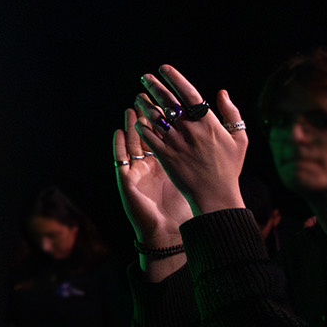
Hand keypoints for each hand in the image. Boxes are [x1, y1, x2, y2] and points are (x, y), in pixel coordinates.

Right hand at [114, 107, 191, 245]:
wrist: (167, 232)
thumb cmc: (180, 209)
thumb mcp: (191, 181)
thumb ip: (198, 161)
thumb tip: (207, 141)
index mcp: (165, 161)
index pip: (165, 134)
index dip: (166, 117)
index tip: (169, 99)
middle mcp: (149, 163)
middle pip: (147, 134)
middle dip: (146, 114)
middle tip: (145, 95)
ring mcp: (137, 170)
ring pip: (132, 142)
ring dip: (131, 125)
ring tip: (131, 108)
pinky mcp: (127, 180)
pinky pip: (121, 159)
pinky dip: (119, 145)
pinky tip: (119, 132)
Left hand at [136, 65, 247, 216]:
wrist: (215, 195)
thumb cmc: (229, 167)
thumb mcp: (239, 139)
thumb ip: (232, 114)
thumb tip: (222, 92)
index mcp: (208, 124)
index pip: (189, 94)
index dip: (175, 78)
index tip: (164, 68)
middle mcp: (190, 130)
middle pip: (168, 101)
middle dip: (154, 86)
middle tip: (145, 77)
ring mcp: (176, 143)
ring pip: (155, 117)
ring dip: (145, 104)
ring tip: (139, 96)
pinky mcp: (165, 155)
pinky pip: (149, 136)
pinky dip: (143, 125)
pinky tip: (138, 119)